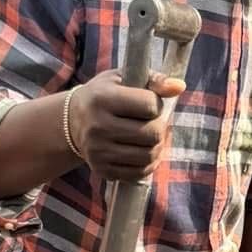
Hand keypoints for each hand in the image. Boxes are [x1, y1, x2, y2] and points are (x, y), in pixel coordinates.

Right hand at [70, 71, 184, 180]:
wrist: (72, 121)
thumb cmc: (104, 95)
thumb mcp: (123, 78)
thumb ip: (154, 80)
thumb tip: (179, 87)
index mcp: (103, 98)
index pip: (150, 105)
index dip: (156, 104)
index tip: (148, 103)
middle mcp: (98, 126)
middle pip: (152, 133)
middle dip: (159, 127)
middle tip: (153, 123)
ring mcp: (98, 151)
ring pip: (148, 155)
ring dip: (158, 147)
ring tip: (152, 138)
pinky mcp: (101, 169)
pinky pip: (138, 173)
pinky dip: (148, 164)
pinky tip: (144, 152)